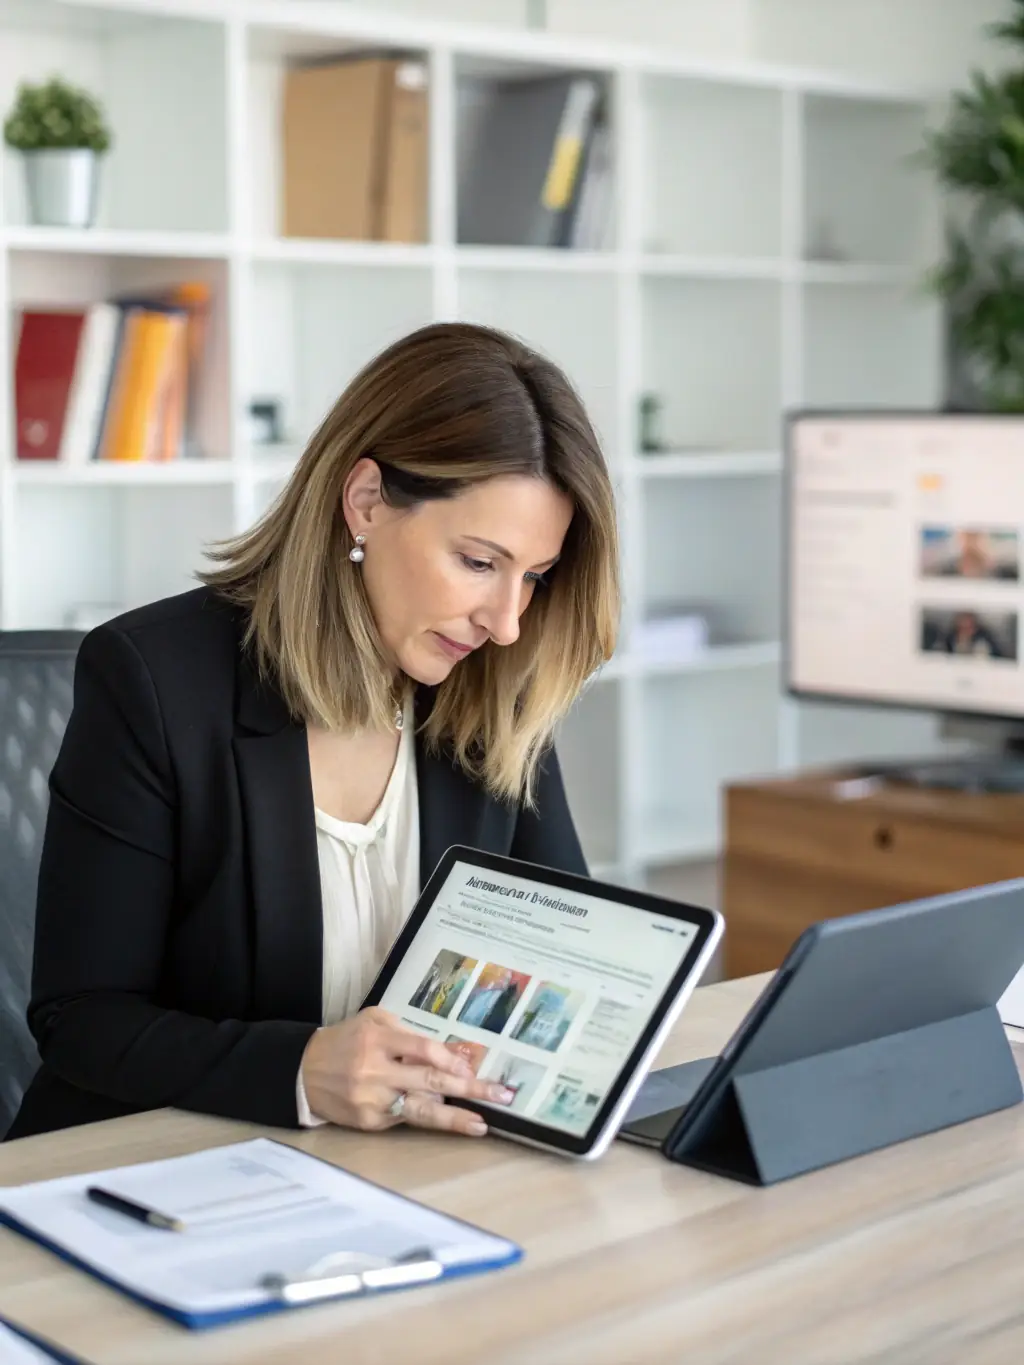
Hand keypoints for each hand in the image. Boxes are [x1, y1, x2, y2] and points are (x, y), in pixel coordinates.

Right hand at [299, 1007, 513, 1136]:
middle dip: (468, 1088)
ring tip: (482, 1124)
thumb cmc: (347, 1040)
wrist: (305, 1071)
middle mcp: (375, 1070)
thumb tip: (454, 1054)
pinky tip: (451, 1120)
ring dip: (455, 1119)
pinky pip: (405, 1118)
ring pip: (420, 1110)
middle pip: (429, 1081)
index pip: (422, 1049)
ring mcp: (372, 1099)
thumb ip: (411, 1035)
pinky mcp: (369, 1121)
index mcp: (377, 1038)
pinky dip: (428, 1118)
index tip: (471, 1067)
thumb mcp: (375, 1023)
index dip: (449, 1059)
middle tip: (500, 1094)